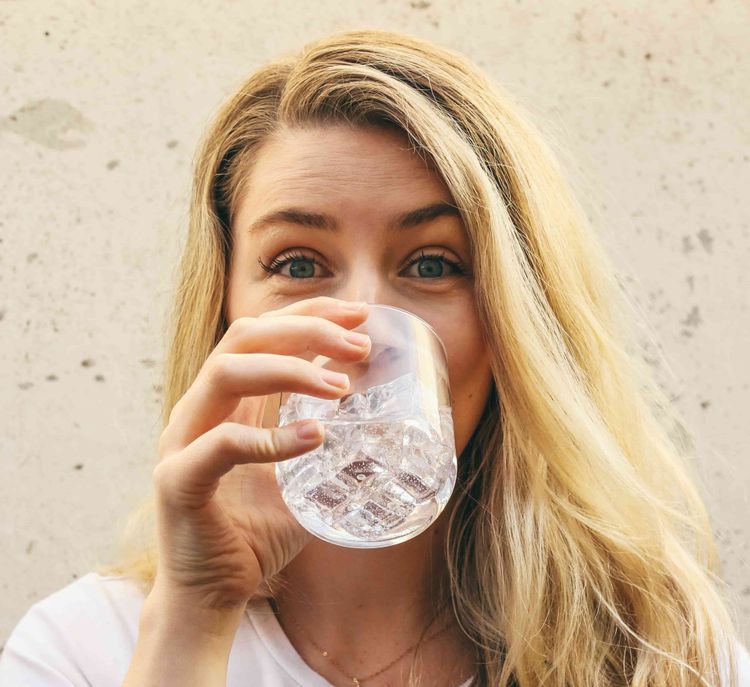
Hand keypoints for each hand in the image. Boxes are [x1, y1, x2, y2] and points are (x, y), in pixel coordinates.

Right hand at [151, 297, 370, 610]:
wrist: (211, 594)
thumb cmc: (254, 531)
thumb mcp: (298, 476)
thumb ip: (321, 442)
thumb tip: (378, 423)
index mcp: (225, 401)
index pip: (262, 333)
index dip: (308, 314)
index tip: (358, 315)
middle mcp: (199, 409)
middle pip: (244, 338)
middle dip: (306, 330)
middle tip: (359, 345)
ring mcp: (182, 441)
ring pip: (226, 374)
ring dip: (290, 370)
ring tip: (342, 387)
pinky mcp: (178, 481)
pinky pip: (222, 444)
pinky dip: (270, 438)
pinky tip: (314, 437)